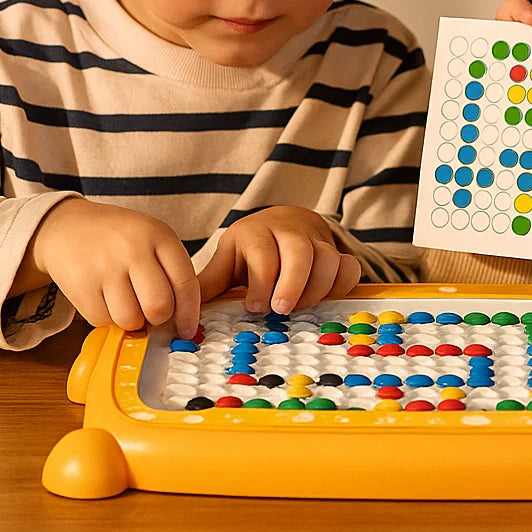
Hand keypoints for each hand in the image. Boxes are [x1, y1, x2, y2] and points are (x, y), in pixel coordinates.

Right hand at [25, 197, 200, 337]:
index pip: (185, 281)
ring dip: (132, 322)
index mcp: (159, 235)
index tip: (187, 329)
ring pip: (131, 319)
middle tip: (152, 313)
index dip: (190, 312)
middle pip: (159, 306)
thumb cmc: (120, 239)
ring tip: (128, 304)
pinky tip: (106, 301)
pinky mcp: (80, 285)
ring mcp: (105, 267)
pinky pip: (103, 321)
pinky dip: (108, 319)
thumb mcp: (153, 238)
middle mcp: (133, 249)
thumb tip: (183, 319)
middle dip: (159, 319)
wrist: (69, 226)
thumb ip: (171, 271)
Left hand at [196, 206, 360, 314]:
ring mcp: (317, 241)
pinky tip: (326, 300)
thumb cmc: (253, 248)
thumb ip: (211, 282)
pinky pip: (349, 266)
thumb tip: (182, 310)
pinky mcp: (338, 252)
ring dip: (316, 288)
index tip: (255, 307)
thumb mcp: (230, 258)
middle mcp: (290, 232)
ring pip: (327, 259)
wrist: (286, 220)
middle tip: (281, 310)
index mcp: (257, 232)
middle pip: (298, 251)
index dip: (261, 280)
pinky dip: (341, 285)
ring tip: (300, 308)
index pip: (262, 251)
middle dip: (292, 283)